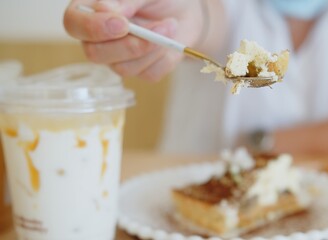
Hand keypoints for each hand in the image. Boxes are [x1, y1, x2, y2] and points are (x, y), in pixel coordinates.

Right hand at [64, 0, 203, 81]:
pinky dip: (165, 58)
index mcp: (89, 11)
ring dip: (152, 48)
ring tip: (170, 25)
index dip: (93, 28)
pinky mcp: (140, 71)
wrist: (184, 10)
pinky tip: (170, 41)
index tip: (123, 24)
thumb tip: (109, 11)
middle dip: (129, 45)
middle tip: (158, 28)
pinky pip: (148, 74)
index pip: (73, 24)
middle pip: (95, 54)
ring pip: (123, 68)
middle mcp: (98, 39)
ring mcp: (118, 58)